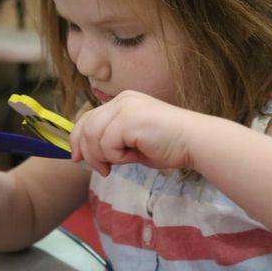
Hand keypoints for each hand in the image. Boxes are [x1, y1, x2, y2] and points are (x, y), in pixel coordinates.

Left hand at [70, 90, 192, 175]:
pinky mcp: (128, 118)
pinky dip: (117, 157)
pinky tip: (133, 157)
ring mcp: (124, 107)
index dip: (77, 138)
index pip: (88, 117)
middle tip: (103, 170)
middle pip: (86, 127)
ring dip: (104, 156)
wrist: (194, 141)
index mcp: (122, 102)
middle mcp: (121, 100)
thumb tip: (87, 153)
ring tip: (123, 162)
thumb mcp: (133, 142)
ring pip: (93, 136)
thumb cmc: (168, 145)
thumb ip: (111, 141)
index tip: (77, 158)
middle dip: (88, 153)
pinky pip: (107, 144)